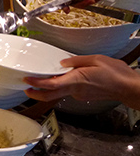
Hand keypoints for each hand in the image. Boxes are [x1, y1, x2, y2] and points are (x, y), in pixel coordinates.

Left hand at [23, 55, 139, 108]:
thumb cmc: (115, 73)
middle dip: (36, 93)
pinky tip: (64, 79)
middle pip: (50, 95)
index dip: (36, 84)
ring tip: (42, 80)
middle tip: (26, 88)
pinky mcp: (83, 96)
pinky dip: (62, 86)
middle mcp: (74, 90)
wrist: (128, 87)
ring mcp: (78, 94)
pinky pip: (68, 91)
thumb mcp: (95, 59)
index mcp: (75, 80)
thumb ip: (76, 61)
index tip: (27, 81)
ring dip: (49, 89)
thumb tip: (63, 63)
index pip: (50, 84)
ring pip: (58, 93)